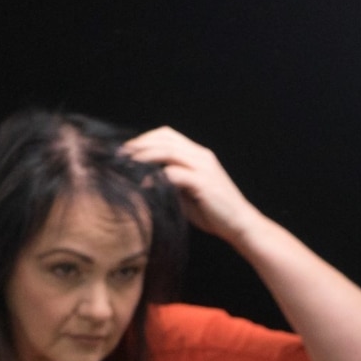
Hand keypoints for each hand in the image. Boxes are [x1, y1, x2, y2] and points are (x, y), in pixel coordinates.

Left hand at [121, 126, 263, 242]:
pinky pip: (174, 173)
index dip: (145, 139)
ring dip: (144, 156)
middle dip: (140, 143)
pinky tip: (144, 185)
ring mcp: (203, 168)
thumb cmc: (214, 212)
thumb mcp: (188, 192)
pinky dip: (156, 177)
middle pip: (165, 137)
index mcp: (198, 155)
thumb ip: (171, 181)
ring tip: (127, 165)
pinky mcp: (203, 183)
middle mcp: (201, 156)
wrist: (240, 225)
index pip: (168, 135)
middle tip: (120, 155)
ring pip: (168, 151)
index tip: (127, 151)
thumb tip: (144, 179)